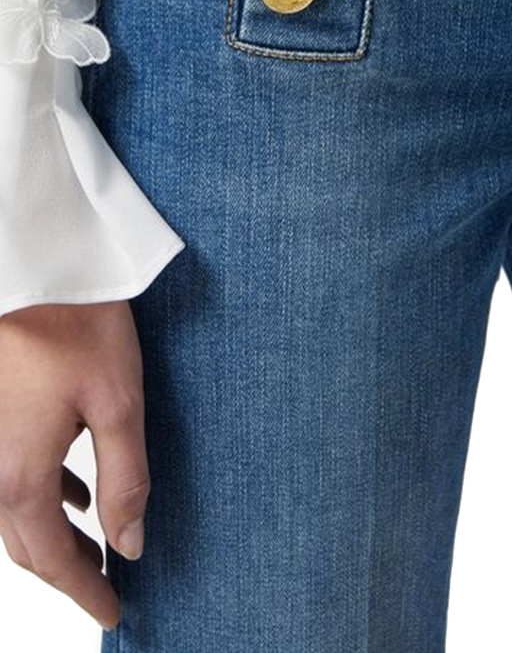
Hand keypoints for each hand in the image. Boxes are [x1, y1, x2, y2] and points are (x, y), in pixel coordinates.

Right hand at [0, 300, 148, 630]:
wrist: (34, 266)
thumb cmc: (75, 323)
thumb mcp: (117, 400)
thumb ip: (125, 477)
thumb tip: (132, 542)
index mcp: (20, 473)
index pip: (51, 557)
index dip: (84, 591)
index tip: (113, 613)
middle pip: (26, 542)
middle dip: (67, 570)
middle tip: (107, 588)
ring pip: (16, 509)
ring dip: (54, 533)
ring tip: (98, 546)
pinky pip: (11, 474)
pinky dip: (42, 494)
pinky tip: (72, 490)